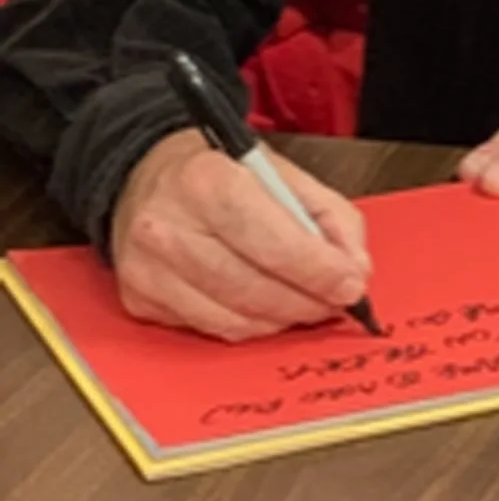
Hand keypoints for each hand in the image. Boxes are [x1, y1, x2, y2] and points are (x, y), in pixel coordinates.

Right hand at [111, 129, 371, 342]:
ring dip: (283, 319)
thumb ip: (328, 216)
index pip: (271, 239)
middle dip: (306, 301)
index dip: (317, 269)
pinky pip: (210, 328)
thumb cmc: (220, 172)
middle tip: (338, 301)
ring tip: (308, 306)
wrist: (145, 174)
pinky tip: (268, 310)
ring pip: (233, 317)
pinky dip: (250, 325)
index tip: (352, 285)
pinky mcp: (141, 299)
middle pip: (252, 286)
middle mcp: (169, 227)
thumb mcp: (281, 172)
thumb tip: (355, 269)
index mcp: (207, 181)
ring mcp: (149, 269)